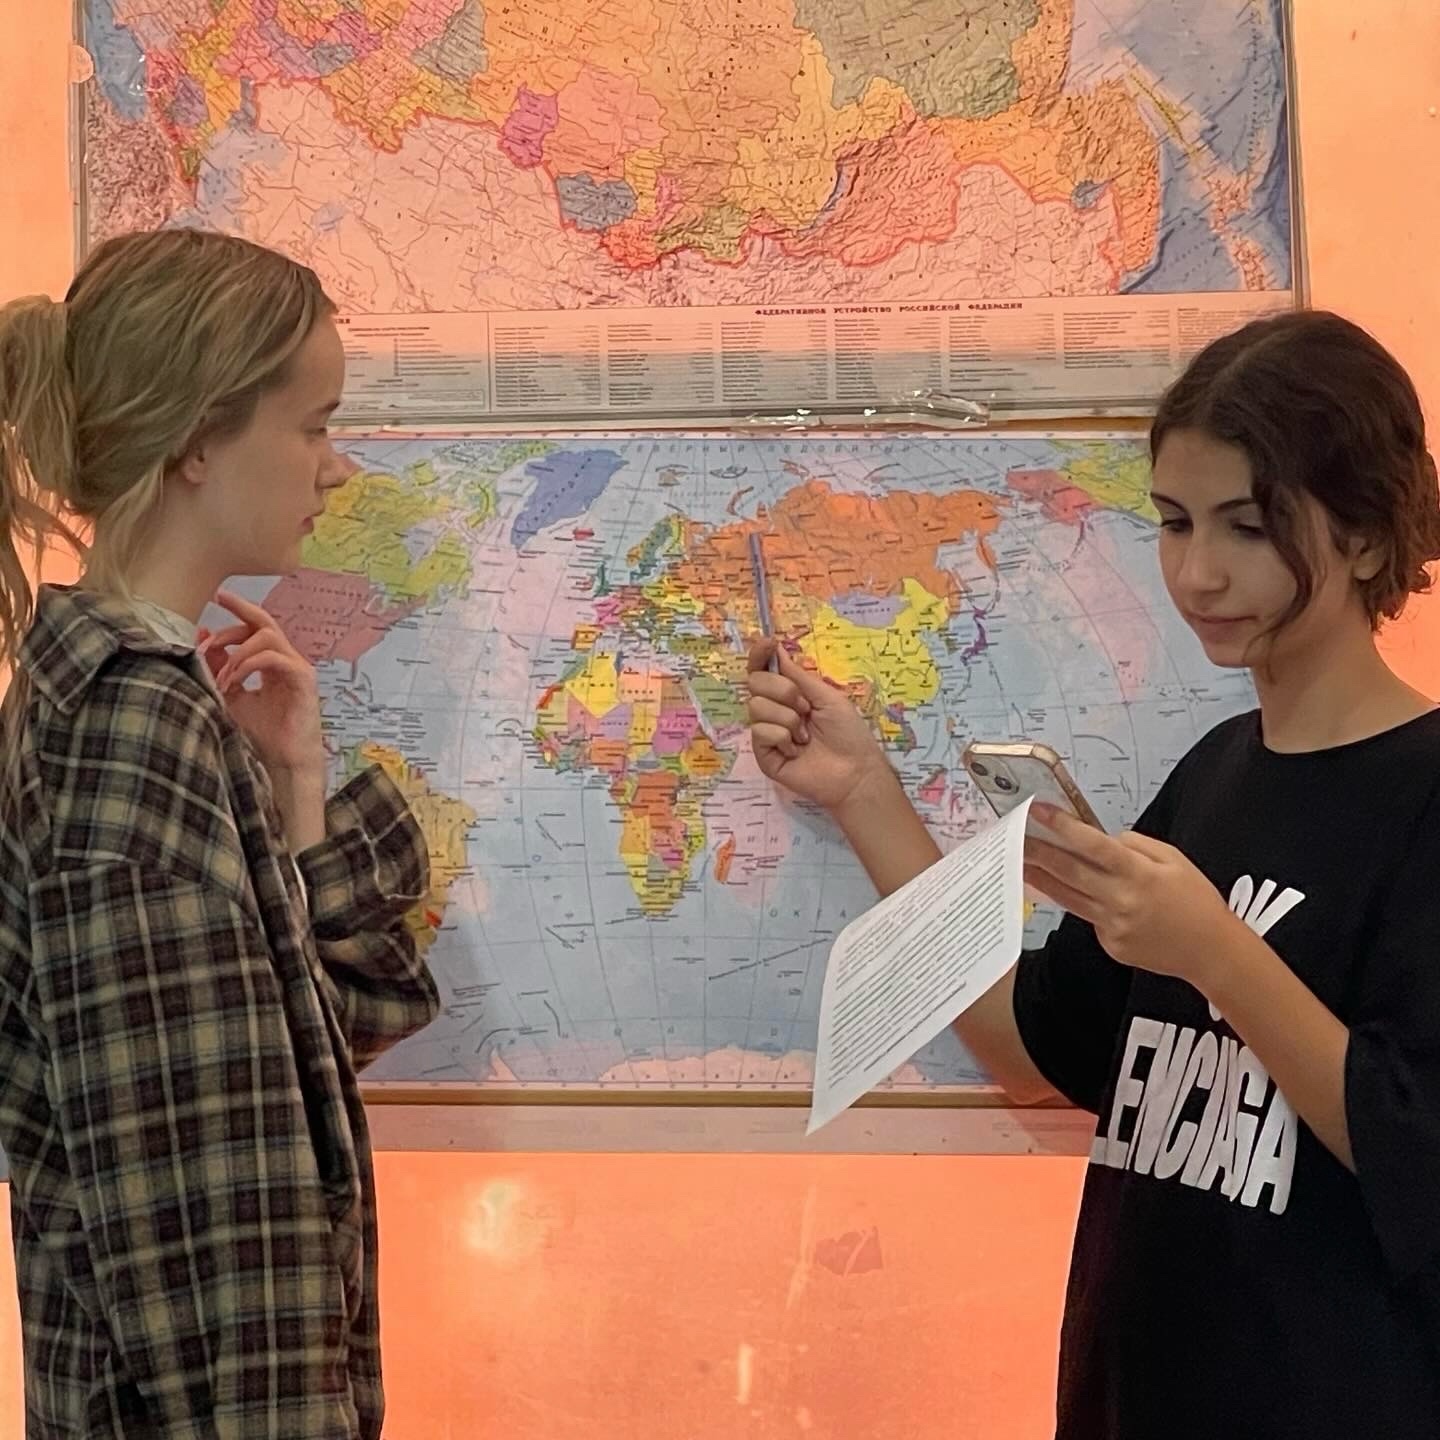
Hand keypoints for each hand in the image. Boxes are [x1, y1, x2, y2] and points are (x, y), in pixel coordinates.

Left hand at [200, 589, 324, 782]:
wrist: (285, 762)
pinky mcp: (304, 679)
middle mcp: (287, 659)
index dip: (238, 609)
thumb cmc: (263, 734)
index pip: (256, 625)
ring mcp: (298, 668)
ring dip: (237, 651)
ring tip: (221, 675)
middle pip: (264, 622)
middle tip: (208, 640)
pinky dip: (249, 665)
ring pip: (267, 636)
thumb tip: (203, 638)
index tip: (217, 596)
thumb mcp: (231, 695)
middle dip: (235, 619)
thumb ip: (220, 668)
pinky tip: (234, 681)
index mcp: (272, 662)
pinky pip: (274, 658)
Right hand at [745, 638, 889, 814]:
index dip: (760, 654)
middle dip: (784, 691)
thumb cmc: (847, 733)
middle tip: (806, 708)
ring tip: (806, 735)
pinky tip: (797, 751)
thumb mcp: (827, 695)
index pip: (763, 670)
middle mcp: (774, 710)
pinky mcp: (763, 754)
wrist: (854, 771)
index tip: (767, 643)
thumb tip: (776, 649)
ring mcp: (767, 733)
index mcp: (789, 694)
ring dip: (788, 718)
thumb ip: (798, 675)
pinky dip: (783, 738)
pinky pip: (760, 732)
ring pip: (757, 707)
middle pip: (756, 683)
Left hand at [1023, 803, 1242, 988]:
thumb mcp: (1174, 860)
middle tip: (1013, 836)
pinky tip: (1071, 892)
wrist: (1210, 951)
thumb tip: (1103, 840)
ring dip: (1040, 878)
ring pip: (1067, 897)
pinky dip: (1079, 903)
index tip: (1038, 811)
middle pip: (1069, 871)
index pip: (1093, 845)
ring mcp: (1113, 925)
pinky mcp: (1110, 944)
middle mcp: (1121, 900)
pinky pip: (1088, 918)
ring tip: (1019, 862)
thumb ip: (1135, 846)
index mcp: (1139, 873)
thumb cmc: (1196, 901)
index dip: (1063, 827)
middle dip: (1037, 851)